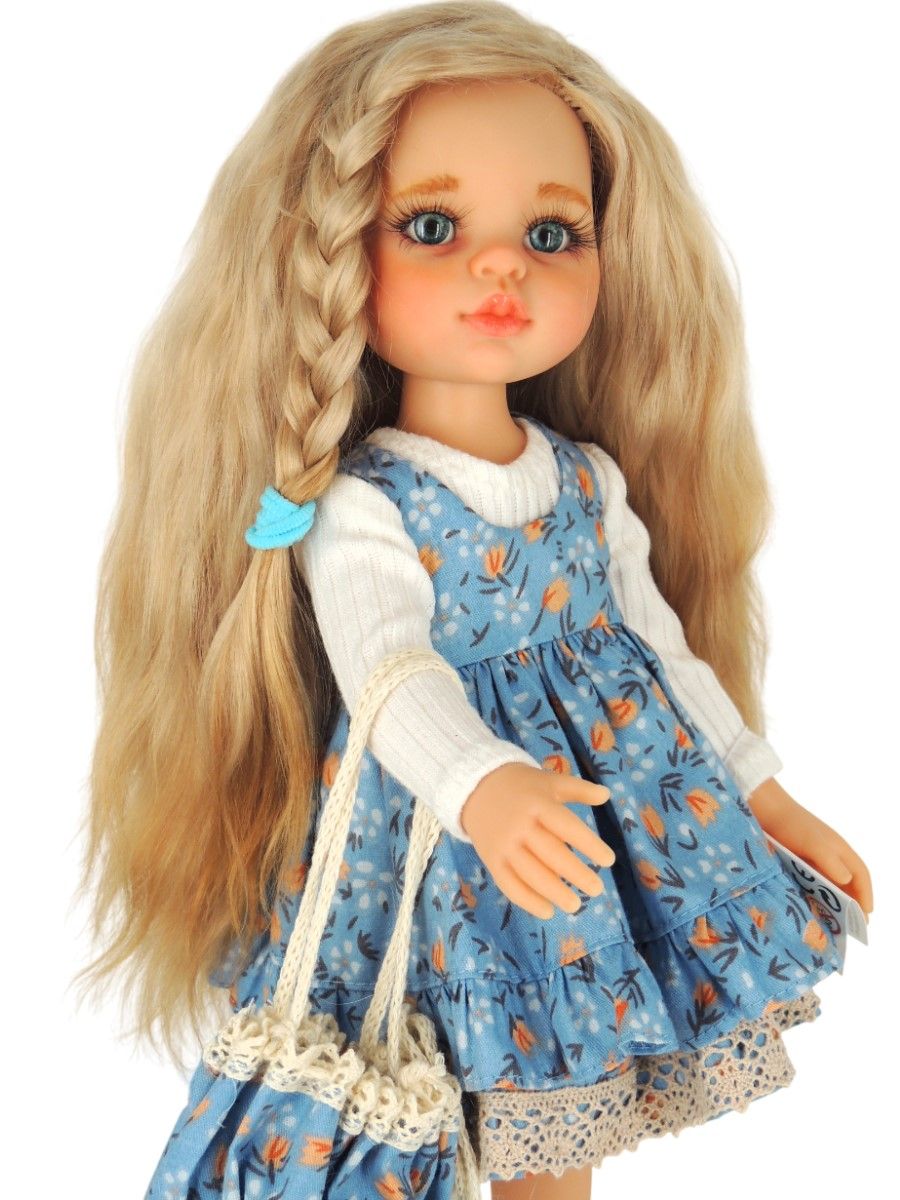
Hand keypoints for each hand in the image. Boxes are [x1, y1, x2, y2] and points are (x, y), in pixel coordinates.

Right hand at [460, 762, 615, 919]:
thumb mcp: (549, 781)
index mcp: (539, 804)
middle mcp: (521, 826)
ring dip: (554, 892)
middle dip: (576, 874)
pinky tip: (547, 911)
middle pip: (551, 854)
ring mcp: (504, 845)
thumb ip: (579, 789)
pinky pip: (509, 885)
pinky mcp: (492, 860)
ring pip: (531, 873)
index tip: (608, 861)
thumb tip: (607, 795)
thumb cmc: (521, 785)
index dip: (589, 844)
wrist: (475, 787)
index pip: (567, 827)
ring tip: (575, 905)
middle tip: (597, 889)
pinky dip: (527, 901)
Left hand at [748, 777, 873, 918]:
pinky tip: (811, 908)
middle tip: (851, 926)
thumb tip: (846, 882)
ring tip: (833, 923)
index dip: (866, 894)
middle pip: (847, 883)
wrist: (765, 811)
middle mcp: (830, 856)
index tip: (867, 915)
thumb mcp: (814, 844)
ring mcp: (813, 859)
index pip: (861, 874)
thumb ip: (831, 863)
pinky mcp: (798, 862)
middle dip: (852, 903)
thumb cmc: (792, 825)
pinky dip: (815, 896)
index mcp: (840, 850)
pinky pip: (812, 883)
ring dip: (833, 902)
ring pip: (829, 885)